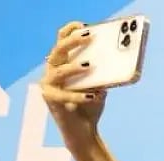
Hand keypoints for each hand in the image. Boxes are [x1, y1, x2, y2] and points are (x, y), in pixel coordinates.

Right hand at [39, 23, 105, 141]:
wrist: (83, 131)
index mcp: (63, 65)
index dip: (70, 32)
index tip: (83, 26)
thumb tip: (115, 61)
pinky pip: (64, 95)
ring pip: (58, 71)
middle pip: (58, 51)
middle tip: (88, 37)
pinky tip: (93, 96)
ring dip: (74, 67)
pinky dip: (79, 96)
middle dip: (72, 42)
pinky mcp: (50, 100)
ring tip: (89, 65)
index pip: (62, 42)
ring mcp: (49, 85)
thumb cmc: (90, 106)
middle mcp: (52, 72)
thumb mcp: (99, 87)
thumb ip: (102, 75)